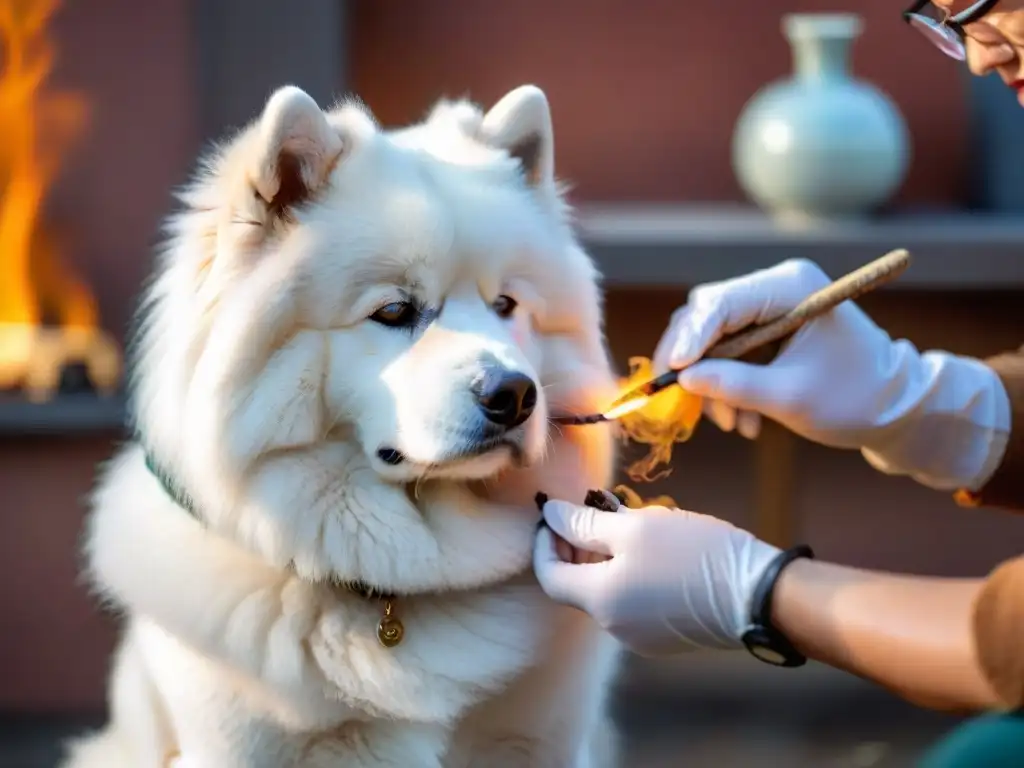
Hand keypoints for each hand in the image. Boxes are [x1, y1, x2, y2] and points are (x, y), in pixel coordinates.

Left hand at [533, 499, 779, 656]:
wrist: (758, 595)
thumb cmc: (692, 555)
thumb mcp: (635, 528)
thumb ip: (585, 523)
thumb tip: (550, 516)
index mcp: (600, 601)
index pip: (549, 575)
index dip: (544, 543)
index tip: (553, 514)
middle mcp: (613, 627)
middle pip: (577, 584)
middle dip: (575, 546)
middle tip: (590, 510)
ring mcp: (640, 636)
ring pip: (606, 591)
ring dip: (603, 557)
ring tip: (623, 520)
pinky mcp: (665, 636)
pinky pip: (632, 601)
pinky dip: (627, 574)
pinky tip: (648, 548)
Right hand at [651, 259, 1009, 490]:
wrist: (896, 409)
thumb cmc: (855, 398)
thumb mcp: (790, 398)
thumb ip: (733, 385)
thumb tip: (683, 380)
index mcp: (789, 286)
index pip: (720, 303)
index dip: (691, 338)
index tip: (674, 374)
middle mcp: (775, 287)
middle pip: (707, 316)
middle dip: (695, 364)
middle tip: (682, 401)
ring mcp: (770, 308)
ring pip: (712, 338)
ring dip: (713, 384)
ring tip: (733, 424)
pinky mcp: (767, 331)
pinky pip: (729, 353)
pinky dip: (729, 386)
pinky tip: (744, 420)